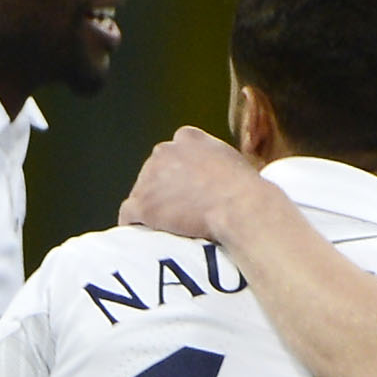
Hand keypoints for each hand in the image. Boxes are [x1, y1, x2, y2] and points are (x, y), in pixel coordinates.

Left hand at [121, 127, 264, 242]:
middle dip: (163, 191)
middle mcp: (164, 151)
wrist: (241, 208)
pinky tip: (146, 238)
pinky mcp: (141, 203)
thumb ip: (217, 163)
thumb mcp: (235, 164)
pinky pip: (129, 215)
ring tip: (169, 230)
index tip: (188, 192)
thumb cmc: (247, 192)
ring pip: (141, 194)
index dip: (179, 175)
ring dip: (152, 211)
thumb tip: (219, 180)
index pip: (173, 154)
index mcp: (188, 139)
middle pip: (154, 173)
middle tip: (181, 214)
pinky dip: (135, 227)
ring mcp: (149, 177)